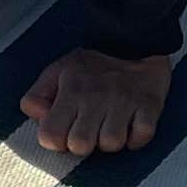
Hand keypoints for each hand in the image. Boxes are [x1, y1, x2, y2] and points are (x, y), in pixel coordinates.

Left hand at [19, 47, 173, 159]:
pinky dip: (136, 138)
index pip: (50, 136)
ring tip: (111, 125)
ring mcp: (124, 101)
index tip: (65, 131)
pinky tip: (131, 125)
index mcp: (70, 89)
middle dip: (84, 144)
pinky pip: (140, 138)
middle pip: (80, 146)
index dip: (56, 141)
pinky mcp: (149, 105)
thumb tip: (38, 118)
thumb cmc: (92, 66)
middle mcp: (95, 95)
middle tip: (90, 129)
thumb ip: (36, 96)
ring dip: (111, 141)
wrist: (136, 41)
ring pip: (111, 144)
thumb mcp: (57, 72)